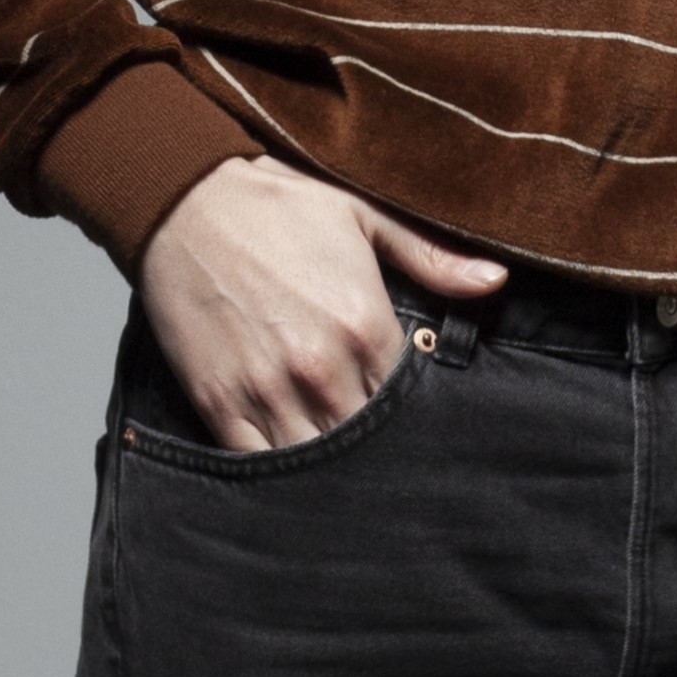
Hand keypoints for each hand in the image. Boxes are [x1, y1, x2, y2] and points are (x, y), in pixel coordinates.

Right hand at [138, 153, 506, 450]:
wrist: (181, 200)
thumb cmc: (274, 206)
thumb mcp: (362, 214)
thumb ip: (431, 255)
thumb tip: (496, 280)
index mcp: (364, 325)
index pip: (411, 402)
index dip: (415, 415)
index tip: (414, 419)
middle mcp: (319, 367)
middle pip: (369, 444)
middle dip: (380, 453)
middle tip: (390, 462)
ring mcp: (266, 389)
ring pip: (318, 464)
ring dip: (335, 473)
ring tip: (348, 476)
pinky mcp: (219, 401)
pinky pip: (257, 463)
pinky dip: (279, 475)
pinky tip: (296, 477)